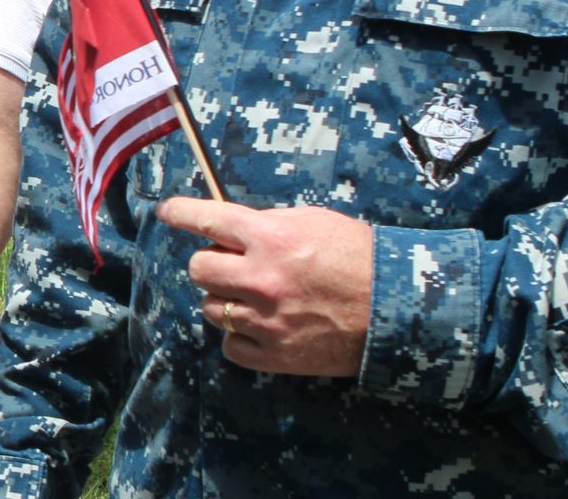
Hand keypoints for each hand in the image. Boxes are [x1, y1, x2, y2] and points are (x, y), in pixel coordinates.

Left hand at [157, 196, 375, 377]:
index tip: (167, 212)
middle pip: (199, 269)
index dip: (180, 213)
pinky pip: (230, 346)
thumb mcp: (315, 222)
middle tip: (231, 264)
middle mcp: (262, 278)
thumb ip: (269, 224)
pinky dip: (240, 336)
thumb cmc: (360, 257)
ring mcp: (266, 320)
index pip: (206, 219)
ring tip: (255, 297)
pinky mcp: (275, 355)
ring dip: (225, 300)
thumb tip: (231, 228)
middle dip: (210, 263)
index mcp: (271, 237)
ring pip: (211, 308)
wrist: (399, 308)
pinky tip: (260, 327)